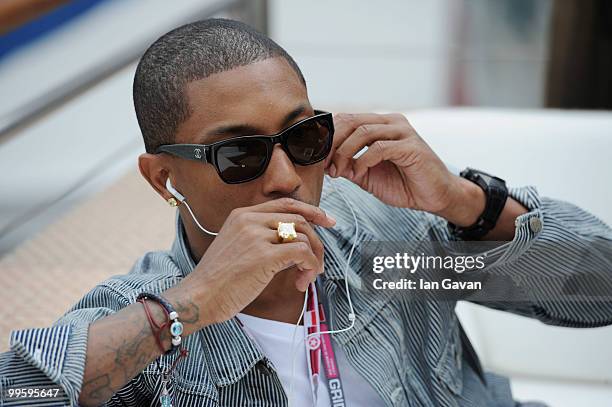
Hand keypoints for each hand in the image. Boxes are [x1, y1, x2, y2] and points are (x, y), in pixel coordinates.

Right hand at [184, 198, 335, 323]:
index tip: (327, 220)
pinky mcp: (265, 255)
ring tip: (306, 277)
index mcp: (242, 214)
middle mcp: (250, 220)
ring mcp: (257, 236)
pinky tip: (301, 281)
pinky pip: (302, 252)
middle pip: (299, 220)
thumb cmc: (218, 280)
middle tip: (316, 265)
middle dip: (316, 243)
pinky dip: (309, 266)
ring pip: (304, 237)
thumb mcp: (236, 247)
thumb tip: (295, 244)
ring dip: (313, 259)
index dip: (310, 210)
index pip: (285, 204)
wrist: (199, 297)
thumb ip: (260, 238)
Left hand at [325, 113, 484, 224]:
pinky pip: (379, 148)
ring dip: (344, 153)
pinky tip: (359, 172)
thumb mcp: (367, 174)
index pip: (346, 119)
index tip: (316, 158)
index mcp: (380, 125)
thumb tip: (323, 162)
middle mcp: (392, 122)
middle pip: (351, 121)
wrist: (435, 196)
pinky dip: (363, 160)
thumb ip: (347, 165)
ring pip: (363, 132)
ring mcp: (403, 132)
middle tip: (325, 165)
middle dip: (332, 143)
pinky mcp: (411, 147)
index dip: (327, 137)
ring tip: (339, 172)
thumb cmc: (404, 183)